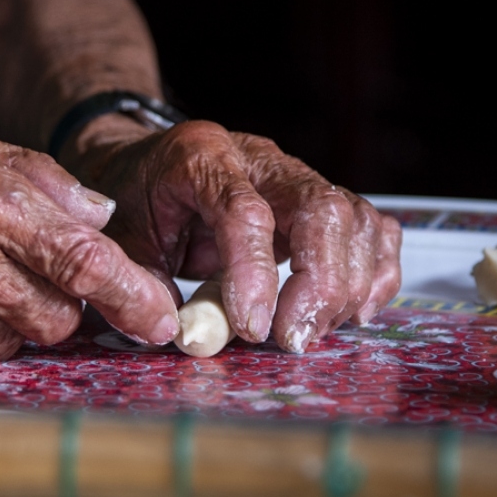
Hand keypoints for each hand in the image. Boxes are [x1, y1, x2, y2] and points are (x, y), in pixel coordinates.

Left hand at [69, 119, 401, 351]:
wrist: (143, 169)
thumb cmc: (132, 205)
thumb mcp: (120, 244)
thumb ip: (144, 288)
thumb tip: (188, 336)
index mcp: (200, 157)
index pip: (244, 210)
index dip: (253, 272)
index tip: (253, 328)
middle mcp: (258, 159)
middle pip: (319, 207)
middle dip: (318, 283)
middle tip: (294, 339)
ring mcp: (296, 176)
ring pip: (354, 217)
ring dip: (347, 286)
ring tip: (311, 332)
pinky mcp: (322, 201)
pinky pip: (372, 228)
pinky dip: (375, 273)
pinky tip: (352, 312)